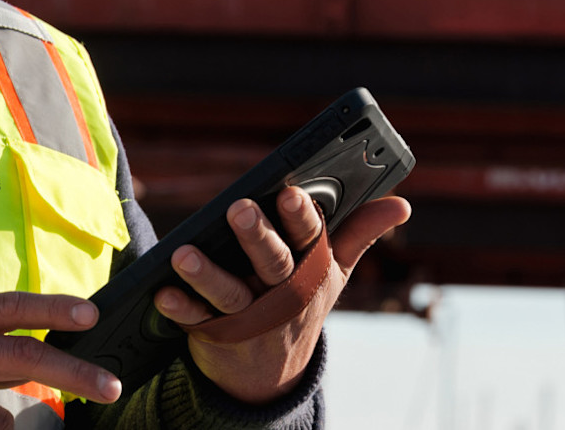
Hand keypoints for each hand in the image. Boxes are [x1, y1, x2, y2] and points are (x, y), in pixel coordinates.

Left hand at [154, 188, 411, 404]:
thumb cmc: (300, 302)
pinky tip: (163, 292)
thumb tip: (401, 204)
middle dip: (257, 236)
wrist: (270, 372)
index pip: (310, 239)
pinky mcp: (215, 332)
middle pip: (271, 263)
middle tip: (239, 208)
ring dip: (207, 274)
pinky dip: (181, 308)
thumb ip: (359, 234)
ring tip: (184, 253)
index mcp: (310, 270)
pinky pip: (197, 319)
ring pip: (229, 293)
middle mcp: (281, 293)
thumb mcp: (332, 273)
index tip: (290, 191)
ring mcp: (248, 315)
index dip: (301, 215)